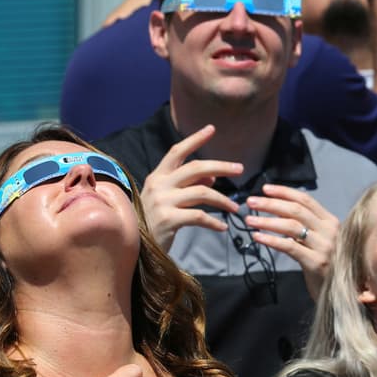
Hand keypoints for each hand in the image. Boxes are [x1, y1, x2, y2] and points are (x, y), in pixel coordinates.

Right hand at [139, 125, 241, 250]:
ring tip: (235, 208)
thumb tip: (212, 177)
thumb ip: (189, 186)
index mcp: (158, 176)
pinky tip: (223, 227)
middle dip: (221, 166)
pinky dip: (214, 222)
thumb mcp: (168, 199)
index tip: (212, 129)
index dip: (195, 139)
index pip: (177, 151)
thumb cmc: (154, 221)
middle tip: (240, 169)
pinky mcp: (168, 219)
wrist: (136, 248)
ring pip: (202, 192)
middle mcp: (159, 184)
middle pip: (195, 168)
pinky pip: (199, 217)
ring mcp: (162, 201)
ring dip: (223, 200)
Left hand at [244, 185, 338, 301]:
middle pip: (296, 210)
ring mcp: (324, 247)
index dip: (284, 192)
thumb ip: (309, 227)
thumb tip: (281, 211)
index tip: (265, 189)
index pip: (306, 200)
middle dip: (271, 203)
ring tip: (249, 219)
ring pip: (291, 226)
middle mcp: (330, 231)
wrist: (343, 293)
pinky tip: (257, 237)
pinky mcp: (316, 262)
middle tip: (251, 202)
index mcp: (331, 222)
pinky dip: (271, 240)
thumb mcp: (322, 241)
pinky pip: (289, 247)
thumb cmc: (328, 266)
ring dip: (267, 221)